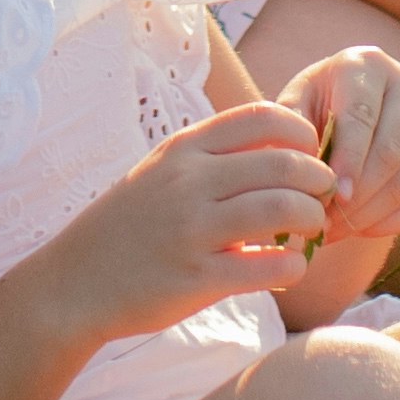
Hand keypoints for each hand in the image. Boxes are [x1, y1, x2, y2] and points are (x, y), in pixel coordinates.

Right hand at [61, 91, 339, 330]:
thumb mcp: (160, 173)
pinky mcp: (197, 277)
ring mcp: (192, 229)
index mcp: (183, 150)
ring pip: (282, 209)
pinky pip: (268, 266)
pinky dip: (293, 266)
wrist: (74, 282)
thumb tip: (281, 153)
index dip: (300, 132)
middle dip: (319, 179)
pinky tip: (289, 268)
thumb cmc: (128, 227)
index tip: (310, 154)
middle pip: (282, 163)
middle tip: (325, 196)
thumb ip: (212, 160)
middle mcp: (188, 181)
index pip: (261, 116)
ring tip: (313, 229)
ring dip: (313, 219)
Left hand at [268, 26, 399, 316]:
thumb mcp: (295, 105)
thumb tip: (298, 168)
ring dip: (372, 213)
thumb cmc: (315, 106)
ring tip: (337, 229)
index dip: (348, 160)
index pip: (362, 117)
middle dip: (358, 194)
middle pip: (391, 151)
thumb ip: (290, 130)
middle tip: (327, 222)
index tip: (333, 195)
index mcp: (367, 65)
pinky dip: (395, 222)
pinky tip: (364, 229)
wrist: (349, 108)